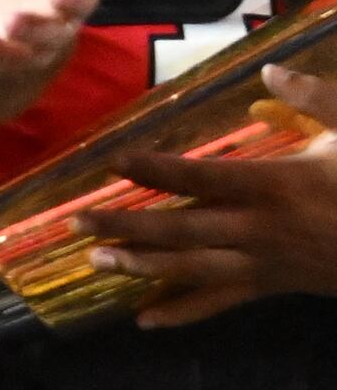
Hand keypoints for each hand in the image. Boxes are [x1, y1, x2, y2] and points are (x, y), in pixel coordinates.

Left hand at [80, 66, 336, 326]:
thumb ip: (314, 98)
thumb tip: (270, 69)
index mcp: (275, 186)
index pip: (201, 178)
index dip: (155, 171)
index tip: (113, 163)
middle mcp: (260, 228)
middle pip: (183, 229)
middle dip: (128, 226)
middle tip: (77, 223)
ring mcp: (264, 263)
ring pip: (194, 269)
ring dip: (143, 267)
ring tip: (96, 262)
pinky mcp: (273, 286)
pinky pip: (221, 302)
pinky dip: (182, 311)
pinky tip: (145, 319)